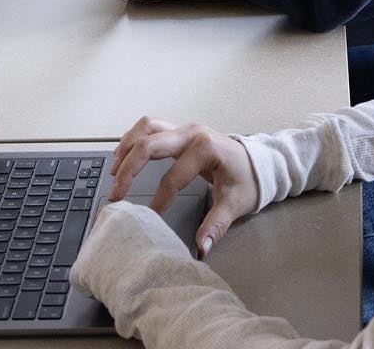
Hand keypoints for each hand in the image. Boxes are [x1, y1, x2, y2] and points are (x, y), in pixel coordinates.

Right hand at [108, 116, 257, 258]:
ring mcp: (185, 128)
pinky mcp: (180, 130)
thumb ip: (215, 225)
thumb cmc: (247, 180)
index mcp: (206, 149)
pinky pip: (150, 127)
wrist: (260, 162)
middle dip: (129, 169)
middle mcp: (192, 133)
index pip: (173, 176)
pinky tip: (123, 155)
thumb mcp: (234, 204)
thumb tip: (201, 247)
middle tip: (116, 193)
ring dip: (127, 147)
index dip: (159, 199)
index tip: (149, 217)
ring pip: (146, 128)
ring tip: (113, 171)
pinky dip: (133, 139)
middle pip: (150, 144)